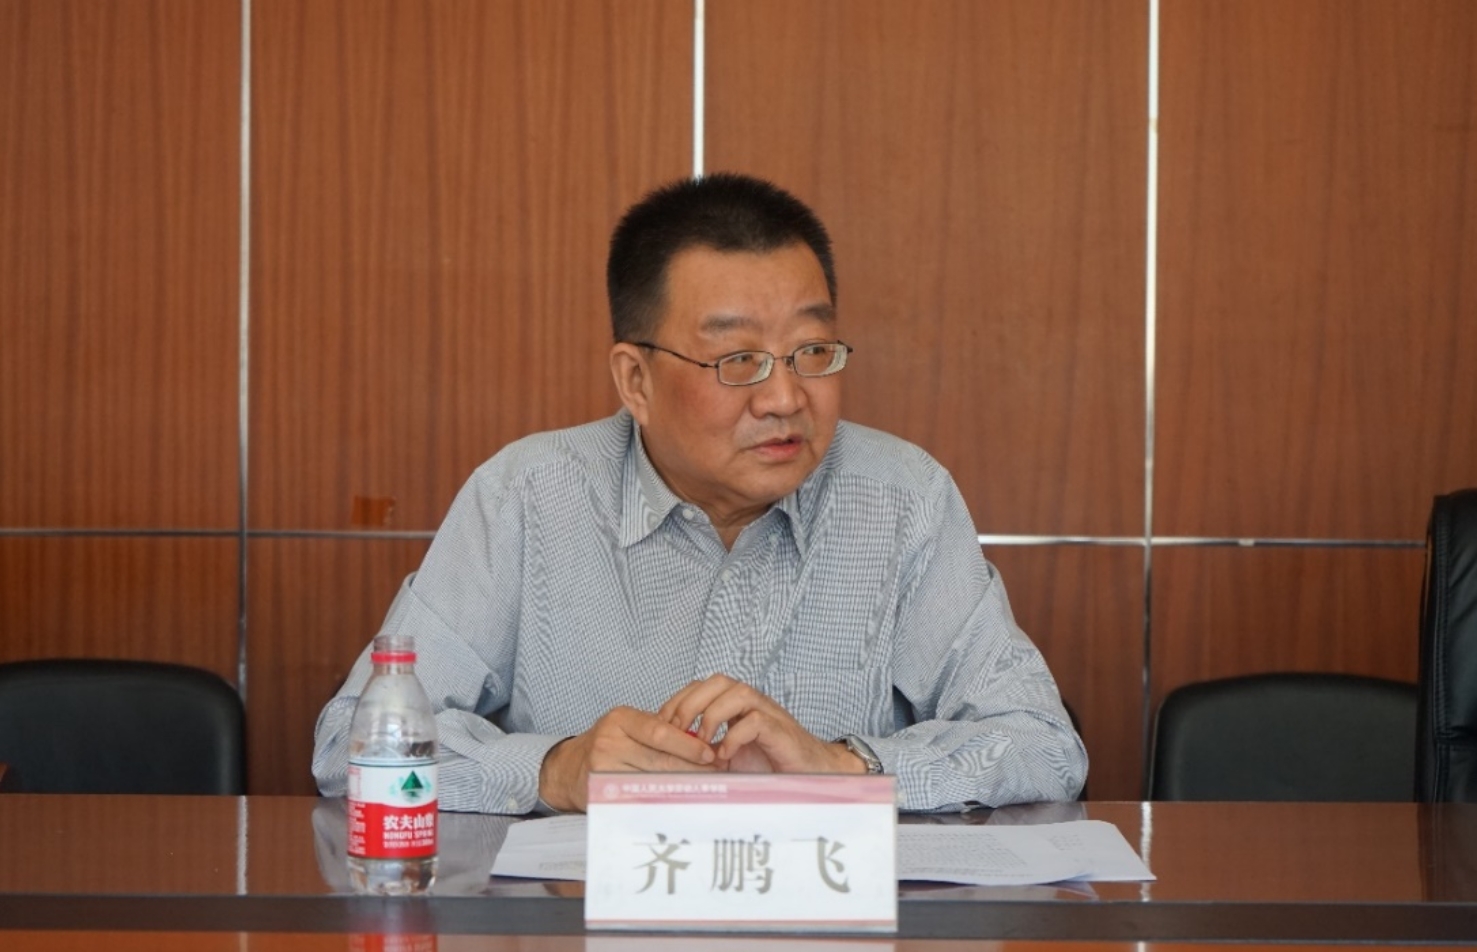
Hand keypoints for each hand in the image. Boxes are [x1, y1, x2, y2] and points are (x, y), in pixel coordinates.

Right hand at [537, 705, 716, 811]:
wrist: (568, 768)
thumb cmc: (609, 745)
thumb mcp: (629, 727)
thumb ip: (660, 731)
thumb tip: (704, 745)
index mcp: (621, 719)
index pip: (660, 731)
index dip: (688, 746)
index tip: (710, 755)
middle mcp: (609, 740)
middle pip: (659, 759)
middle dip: (692, 769)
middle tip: (718, 777)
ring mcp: (602, 767)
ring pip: (652, 781)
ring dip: (681, 787)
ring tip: (706, 791)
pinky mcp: (601, 791)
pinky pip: (638, 797)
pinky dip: (661, 800)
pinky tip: (679, 803)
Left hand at [657, 674, 864, 774]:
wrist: (808, 774)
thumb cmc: (767, 765)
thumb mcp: (726, 757)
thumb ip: (702, 749)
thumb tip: (666, 754)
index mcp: (734, 704)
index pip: (701, 686)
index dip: (677, 700)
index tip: (661, 724)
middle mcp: (750, 703)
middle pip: (717, 681)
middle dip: (689, 703)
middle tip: (676, 730)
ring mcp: (767, 713)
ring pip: (737, 692)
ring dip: (712, 715)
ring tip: (701, 742)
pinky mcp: (780, 730)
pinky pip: (756, 720)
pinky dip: (735, 735)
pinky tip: (725, 755)